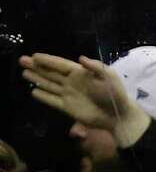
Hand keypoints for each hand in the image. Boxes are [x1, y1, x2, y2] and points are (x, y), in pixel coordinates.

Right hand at [20, 53, 150, 145]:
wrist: (118, 115)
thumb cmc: (115, 94)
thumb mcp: (108, 76)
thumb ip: (95, 67)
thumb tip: (81, 58)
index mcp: (80, 73)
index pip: (60, 64)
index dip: (47, 60)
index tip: (34, 55)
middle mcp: (72, 82)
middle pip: (50, 73)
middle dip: (36, 67)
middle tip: (22, 60)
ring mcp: (69, 95)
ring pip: (49, 85)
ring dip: (37, 79)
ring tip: (24, 73)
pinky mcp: (68, 108)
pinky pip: (52, 100)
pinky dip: (43, 96)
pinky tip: (34, 91)